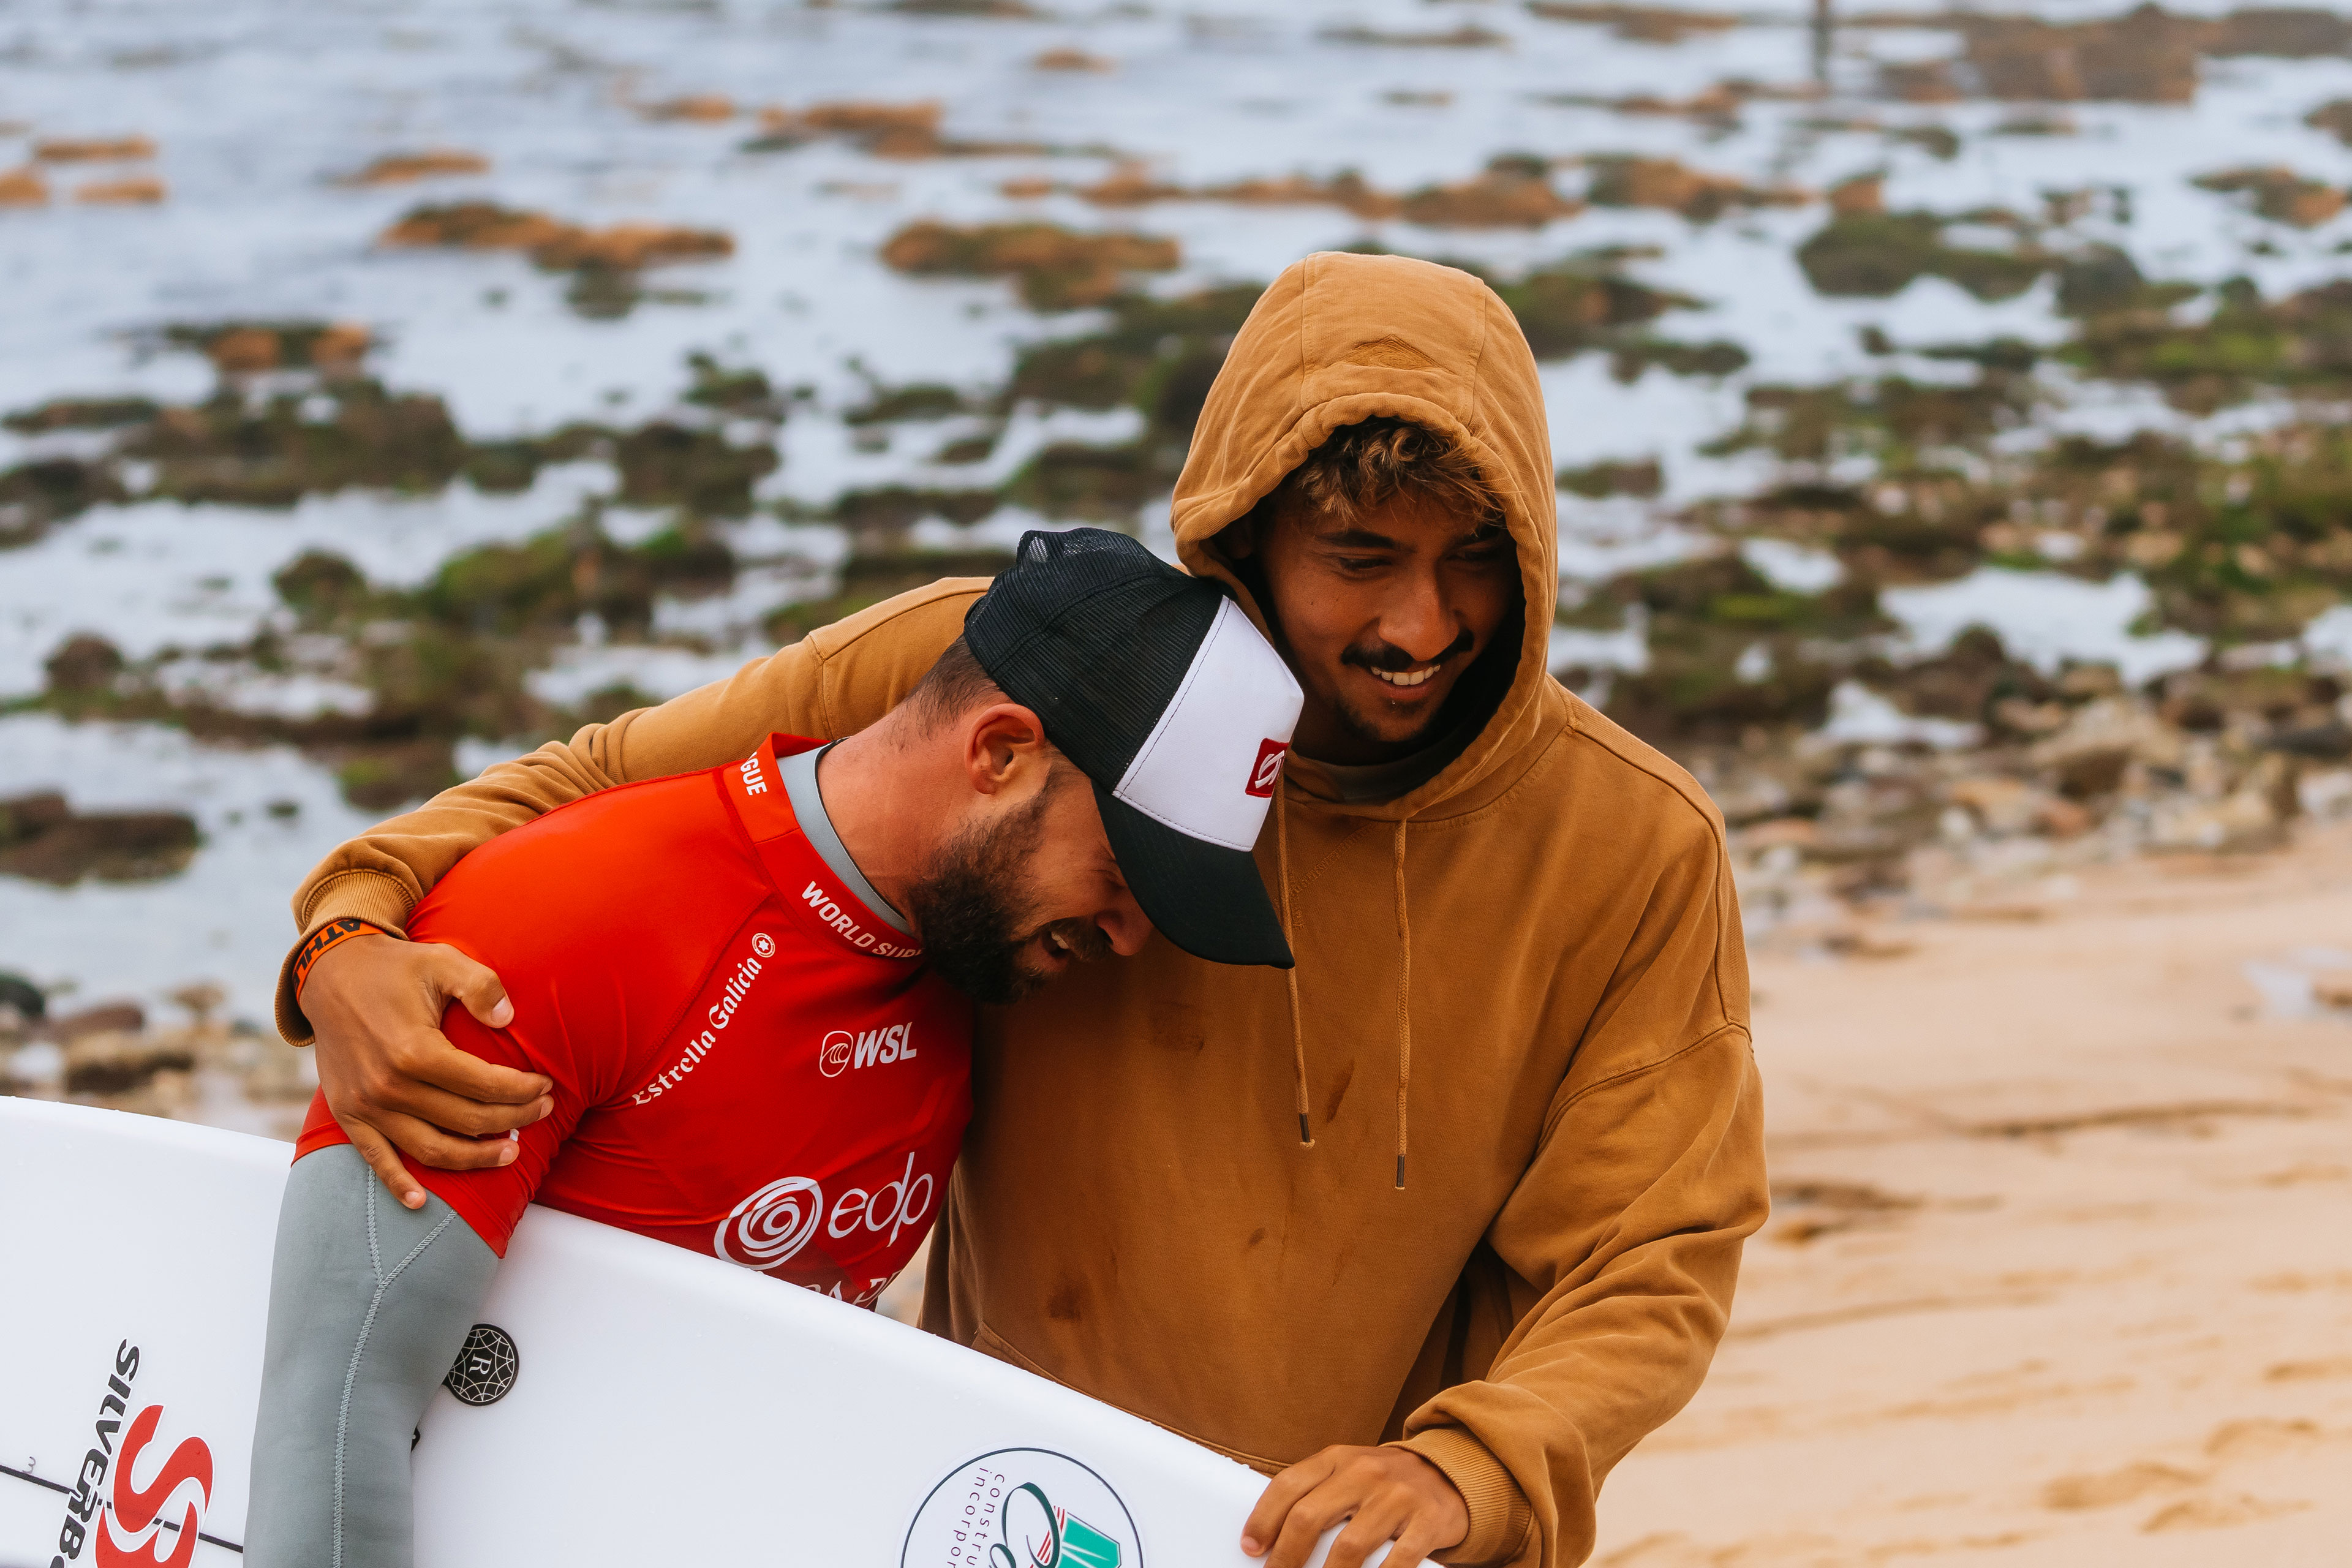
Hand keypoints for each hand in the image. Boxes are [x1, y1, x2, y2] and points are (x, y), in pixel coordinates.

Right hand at [302, 934, 550, 1208]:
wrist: (331, 974)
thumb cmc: (396, 968)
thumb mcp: (443, 961)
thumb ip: (481, 987)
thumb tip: (509, 1019)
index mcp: (415, 1051)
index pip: (484, 1085)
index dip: (522, 1089)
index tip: (545, 1085)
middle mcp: (390, 1086)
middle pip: (466, 1120)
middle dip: (512, 1119)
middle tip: (541, 1112)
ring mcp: (366, 1106)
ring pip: (431, 1149)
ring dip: (475, 1158)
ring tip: (510, 1153)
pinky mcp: (348, 1115)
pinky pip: (376, 1159)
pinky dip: (398, 1184)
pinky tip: (422, 1202)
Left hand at [1242, 1445, 1467, 1567]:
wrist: (1448, 1473)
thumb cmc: (1384, 1483)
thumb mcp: (1348, 1472)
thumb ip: (1316, 1493)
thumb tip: (1271, 1535)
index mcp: (1338, 1458)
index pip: (1289, 1485)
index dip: (1263, 1519)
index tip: (1250, 1547)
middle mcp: (1365, 1472)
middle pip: (1310, 1516)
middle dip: (1286, 1557)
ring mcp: (1397, 1496)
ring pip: (1349, 1546)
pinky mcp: (1427, 1520)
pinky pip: (1397, 1561)